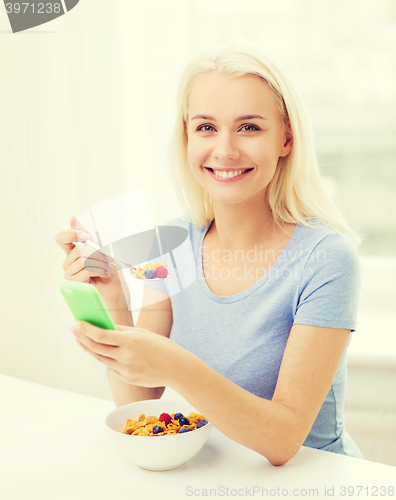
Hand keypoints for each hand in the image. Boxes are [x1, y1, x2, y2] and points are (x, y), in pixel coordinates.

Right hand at [55, 216, 128, 306]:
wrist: (116, 292)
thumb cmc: (110, 272)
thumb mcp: (102, 250)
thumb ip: (87, 236)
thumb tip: (72, 218)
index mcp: (74, 252)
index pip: (61, 238)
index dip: (72, 233)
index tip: (85, 235)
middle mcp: (69, 262)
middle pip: (79, 249)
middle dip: (98, 254)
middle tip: (107, 261)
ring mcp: (69, 273)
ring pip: (83, 259)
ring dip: (101, 263)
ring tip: (107, 269)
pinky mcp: (74, 283)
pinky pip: (85, 270)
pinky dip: (99, 271)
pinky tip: (103, 276)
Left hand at [70, 321, 186, 387]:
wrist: (177, 369)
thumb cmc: (162, 347)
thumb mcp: (143, 333)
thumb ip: (123, 331)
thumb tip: (106, 327)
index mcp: (130, 341)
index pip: (100, 335)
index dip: (86, 329)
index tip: (77, 322)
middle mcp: (125, 356)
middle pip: (95, 347)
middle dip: (82, 338)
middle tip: (73, 330)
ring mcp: (125, 369)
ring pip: (100, 358)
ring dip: (88, 348)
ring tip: (81, 340)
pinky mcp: (127, 378)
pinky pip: (111, 366)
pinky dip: (103, 357)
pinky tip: (99, 351)